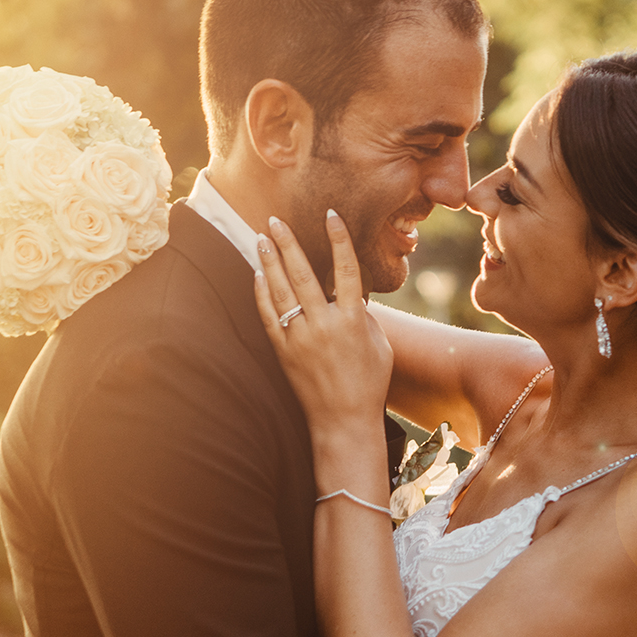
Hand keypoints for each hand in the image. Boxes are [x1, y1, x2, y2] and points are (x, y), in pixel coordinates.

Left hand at [253, 211, 391, 438]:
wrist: (344, 421)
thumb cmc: (369, 382)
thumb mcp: (379, 345)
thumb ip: (363, 315)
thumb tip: (351, 293)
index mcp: (353, 320)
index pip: (346, 269)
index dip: (338, 239)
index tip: (330, 215)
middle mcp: (325, 325)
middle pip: (303, 274)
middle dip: (289, 243)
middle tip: (276, 220)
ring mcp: (301, 338)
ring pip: (281, 291)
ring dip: (270, 262)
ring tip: (261, 238)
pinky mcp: (284, 352)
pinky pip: (269, 316)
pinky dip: (261, 294)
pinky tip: (257, 275)